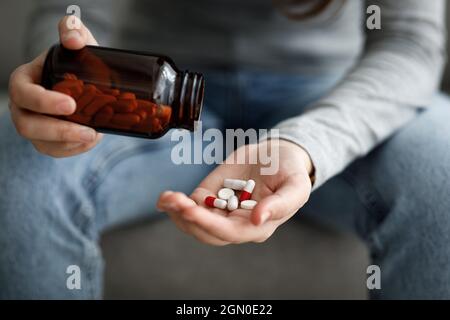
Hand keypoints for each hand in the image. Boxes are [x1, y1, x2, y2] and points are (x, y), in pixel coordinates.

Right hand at [8, 16, 101, 157]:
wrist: (90, 86)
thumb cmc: (80, 64)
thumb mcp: (80, 45)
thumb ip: (75, 33)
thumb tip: (73, 37)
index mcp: (25, 80)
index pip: (22, 92)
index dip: (43, 101)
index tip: (71, 104)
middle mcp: (23, 106)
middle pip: (27, 125)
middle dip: (58, 130)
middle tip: (88, 130)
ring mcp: (34, 126)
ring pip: (42, 143)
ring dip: (70, 143)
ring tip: (94, 135)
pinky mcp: (47, 142)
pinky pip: (55, 152)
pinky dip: (74, 149)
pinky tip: (90, 141)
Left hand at [157, 139, 312, 245]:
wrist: (277, 154)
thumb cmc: (291, 171)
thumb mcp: (295, 186)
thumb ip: (281, 204)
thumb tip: (258, 219)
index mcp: (257, 226)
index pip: (230, 232)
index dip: (209, 224)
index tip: (191, 210)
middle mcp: (237, 224)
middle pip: (207, 232)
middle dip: (189, 219)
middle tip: (175, 200)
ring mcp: (222, 211)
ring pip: (195, 223)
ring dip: (178, 213)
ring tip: (167, 198)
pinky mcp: (211, 196)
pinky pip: (191, 206)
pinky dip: (176, 204)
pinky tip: (165, 198)